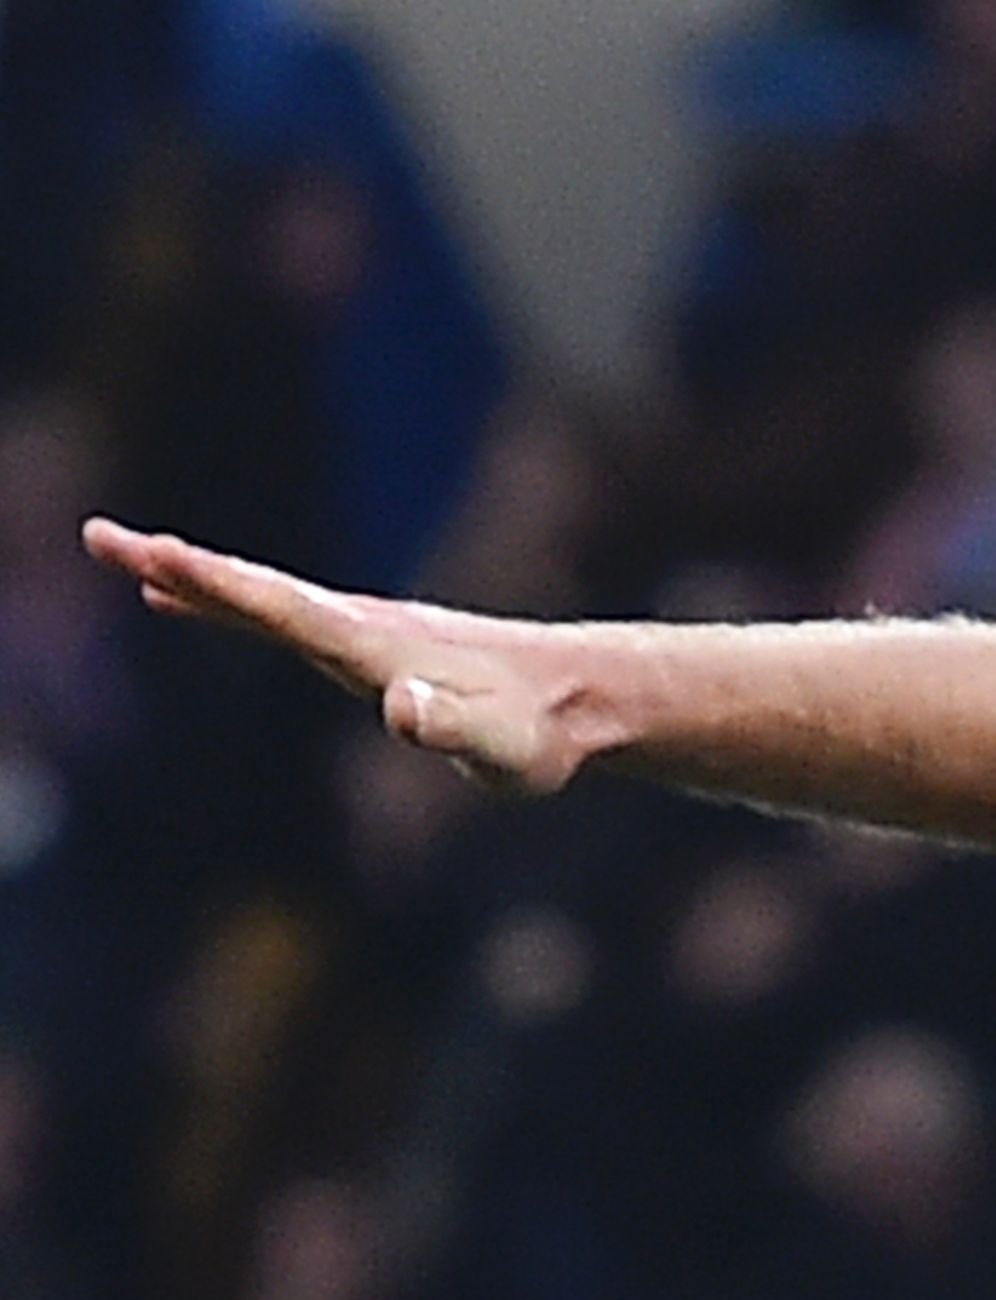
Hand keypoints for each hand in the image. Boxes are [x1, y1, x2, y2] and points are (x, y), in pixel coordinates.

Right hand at [88, 520, 611, 793]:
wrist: (578, 699)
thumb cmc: (538, 735)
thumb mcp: (500, 748)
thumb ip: (453, 729)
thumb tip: (404, 708)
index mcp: (375, 649)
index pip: (283, 612)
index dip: (218, 587)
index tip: (155, 556)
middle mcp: (359, 629)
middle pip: (256, 593)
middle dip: (182, 568)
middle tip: (100, 537)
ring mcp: (357, 633)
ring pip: (258, 599)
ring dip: (189, 577)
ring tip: (120, 555)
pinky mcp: (363, 645)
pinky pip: (275, 616)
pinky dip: (222, 601)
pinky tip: (178, 598)